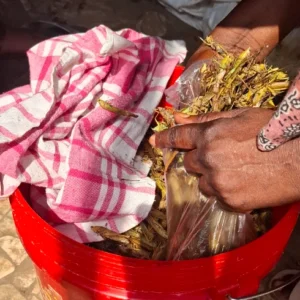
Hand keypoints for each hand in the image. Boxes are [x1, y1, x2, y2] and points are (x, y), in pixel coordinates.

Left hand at [150, 108, 299, 211]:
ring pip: (201, 183)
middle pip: (189, 164)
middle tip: (221, 156)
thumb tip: (177, 117)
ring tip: (236, 170)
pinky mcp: (229, 202)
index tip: (155, 142)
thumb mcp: (240, 116)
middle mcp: (209, 161)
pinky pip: (216, 197)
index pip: (178, 137)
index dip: (165, 139)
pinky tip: (243, 182)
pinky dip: (224, 191)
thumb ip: (206, 118)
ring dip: (211, 177)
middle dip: (199, 160)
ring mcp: (218, 184)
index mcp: (209, 136)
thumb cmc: (273, 132)